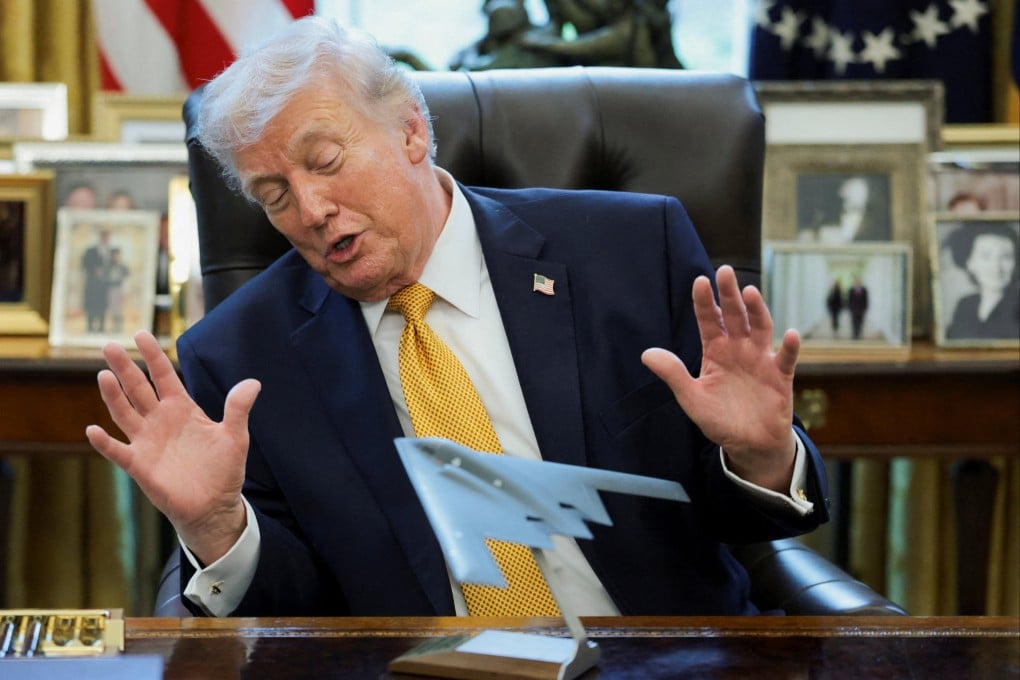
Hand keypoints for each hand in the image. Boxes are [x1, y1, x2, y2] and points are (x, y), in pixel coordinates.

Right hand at [85, 330, 260, 563]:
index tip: (140, 334)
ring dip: (113, 395)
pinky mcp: (140, 465)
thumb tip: (253, 382)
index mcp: (182, 409)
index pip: (164, 376)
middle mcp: (160, 421)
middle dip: (125, 367)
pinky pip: (118, 451)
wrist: (214, 506)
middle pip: (138, 389)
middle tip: (109, 345)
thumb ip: (238, 409)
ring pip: (125, 413)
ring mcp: (147, 442)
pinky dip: (104, 442)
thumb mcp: (235, 436)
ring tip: (104, 375)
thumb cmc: (224, 470)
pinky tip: (93, 429)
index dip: (153, 356)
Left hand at [642, 265, 798, 491]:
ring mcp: (760, 360)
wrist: (748, 445)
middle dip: (729, 294)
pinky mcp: (780, 377)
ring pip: (760, 328)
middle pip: (734, 315)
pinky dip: (789, 347)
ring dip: (757, 310)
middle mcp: (738, 349)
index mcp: (715, 351)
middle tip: (725, 271)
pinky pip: (786, 359)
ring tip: (750, 293)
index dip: (704, 301)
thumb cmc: (719, 419)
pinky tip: (789, 334)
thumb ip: (673, 374)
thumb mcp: (691, 398)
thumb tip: (646, 354)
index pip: (709, 320)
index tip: (699, 281)